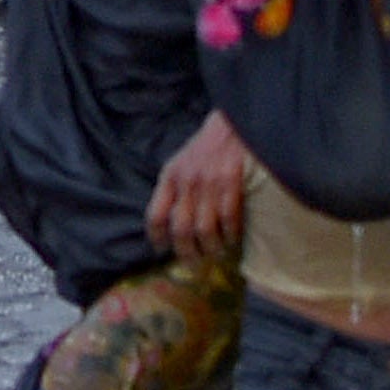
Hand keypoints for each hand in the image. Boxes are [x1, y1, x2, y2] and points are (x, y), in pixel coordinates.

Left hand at [148, 113, 252, 259]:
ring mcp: (209, 183)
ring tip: (216, 254)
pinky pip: (228, 218)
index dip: (157, 237)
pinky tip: (234, 238)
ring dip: (211, 248)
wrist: (233, 123)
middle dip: (186, 253)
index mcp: (170, 177)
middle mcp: (186, 182)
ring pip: (205, 229)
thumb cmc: (206, 146)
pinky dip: (231, 234)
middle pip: (180, 229)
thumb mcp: (180, 163)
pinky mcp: (231, 181)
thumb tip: (168, 222)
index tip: (161, 250)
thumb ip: (173, 188)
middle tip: (194, 265)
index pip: (155, 214)